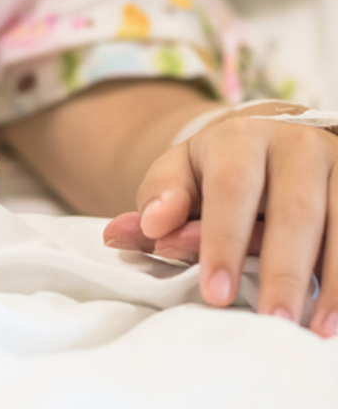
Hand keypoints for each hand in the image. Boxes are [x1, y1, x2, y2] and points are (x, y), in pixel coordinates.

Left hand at [103, 103, 337, 337]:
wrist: (272, 137)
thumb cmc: (218, 166)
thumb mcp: (182, 172)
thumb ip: (160, 197)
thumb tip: (147, 226)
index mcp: (241, 136)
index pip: (231, 189)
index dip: (222, 241)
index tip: (215, 292)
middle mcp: (296, 144)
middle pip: (293, 209)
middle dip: (281, 269)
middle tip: (270, 321)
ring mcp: (337, 163)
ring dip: (329, 281)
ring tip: (312, 329)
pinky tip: (336, 316)